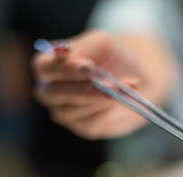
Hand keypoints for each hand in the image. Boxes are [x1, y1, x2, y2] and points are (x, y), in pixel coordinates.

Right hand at [33, 30, 148, 138]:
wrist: (140, 76)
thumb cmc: (114, 55)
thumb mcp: (102, 43)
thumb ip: (86, 48)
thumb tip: (77, 63)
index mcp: (50, 65)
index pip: (43, 68)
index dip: (62, 68)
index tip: (87, 66)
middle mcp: (51, 91)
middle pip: (51, 94)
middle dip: (80, 89)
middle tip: (106, 84)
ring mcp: (65, 112)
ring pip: (71, 110)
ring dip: (99, 99)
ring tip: (121, 88)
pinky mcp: (84, 127)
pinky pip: (90, 122)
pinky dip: (107, 110)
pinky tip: (121, 98)